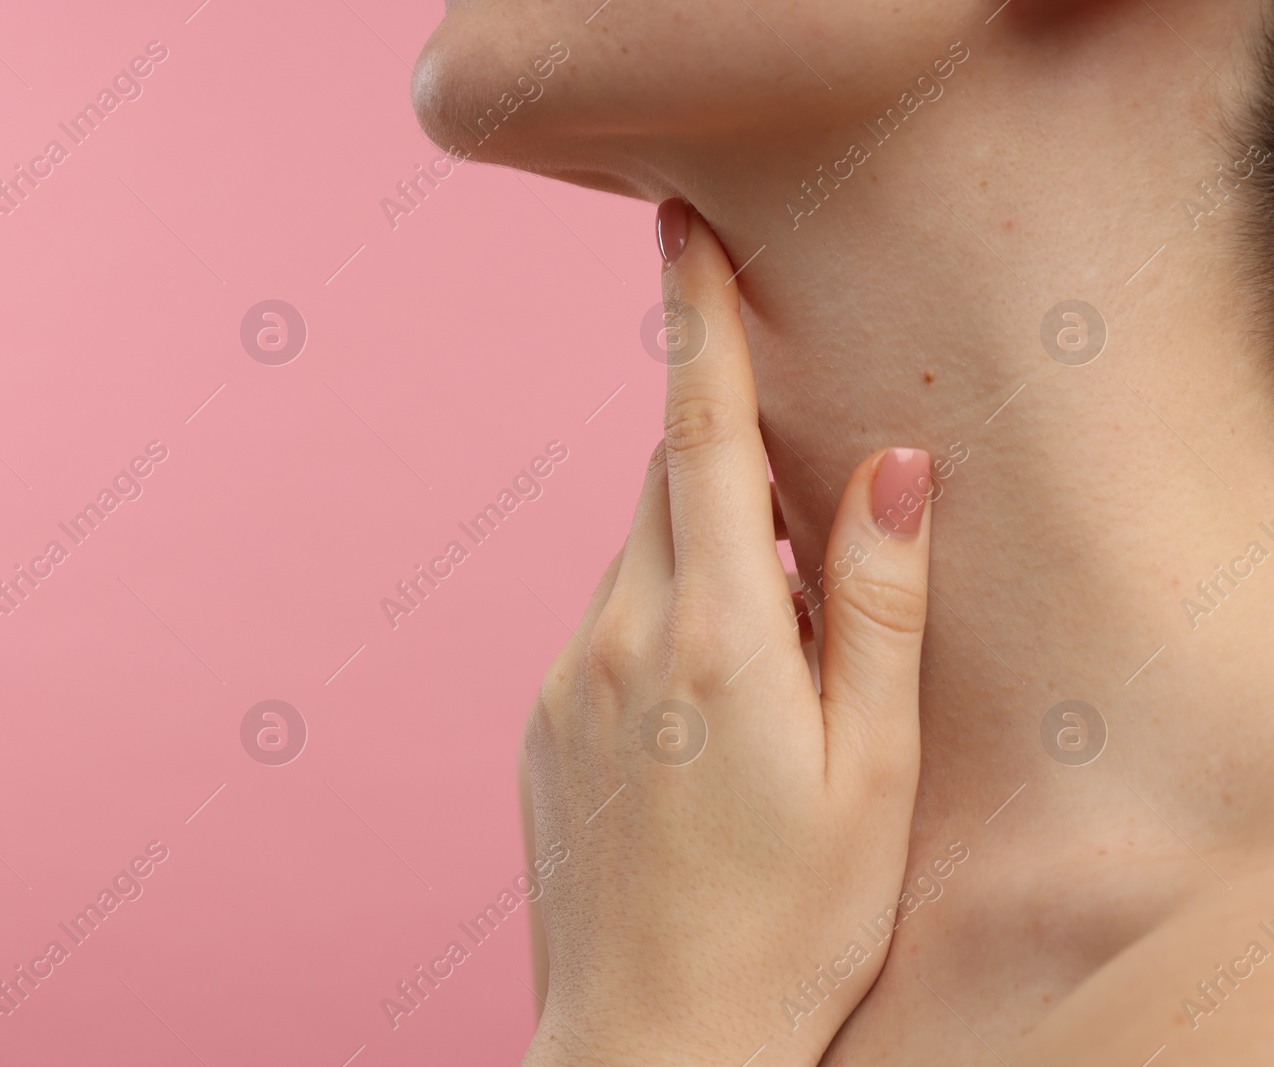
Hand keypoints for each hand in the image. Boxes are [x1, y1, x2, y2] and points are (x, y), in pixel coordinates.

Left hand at [520, 200, 935, 1066]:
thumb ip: (875, 604)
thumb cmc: (794, 921)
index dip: (695, 323)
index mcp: (715, 637)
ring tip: (758, 700)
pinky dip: (657, 634)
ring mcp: (566, 678)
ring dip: (700, 575)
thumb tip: (889, 465)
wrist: (652, 1045)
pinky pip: (604, 627)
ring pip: (637, 562)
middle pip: (667, 491)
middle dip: (729, 484)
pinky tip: (699, 739)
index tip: (679, 230)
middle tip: (798, 579)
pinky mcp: (540, 720)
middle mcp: (619, 636)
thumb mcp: (874, 768)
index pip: (697, 436)